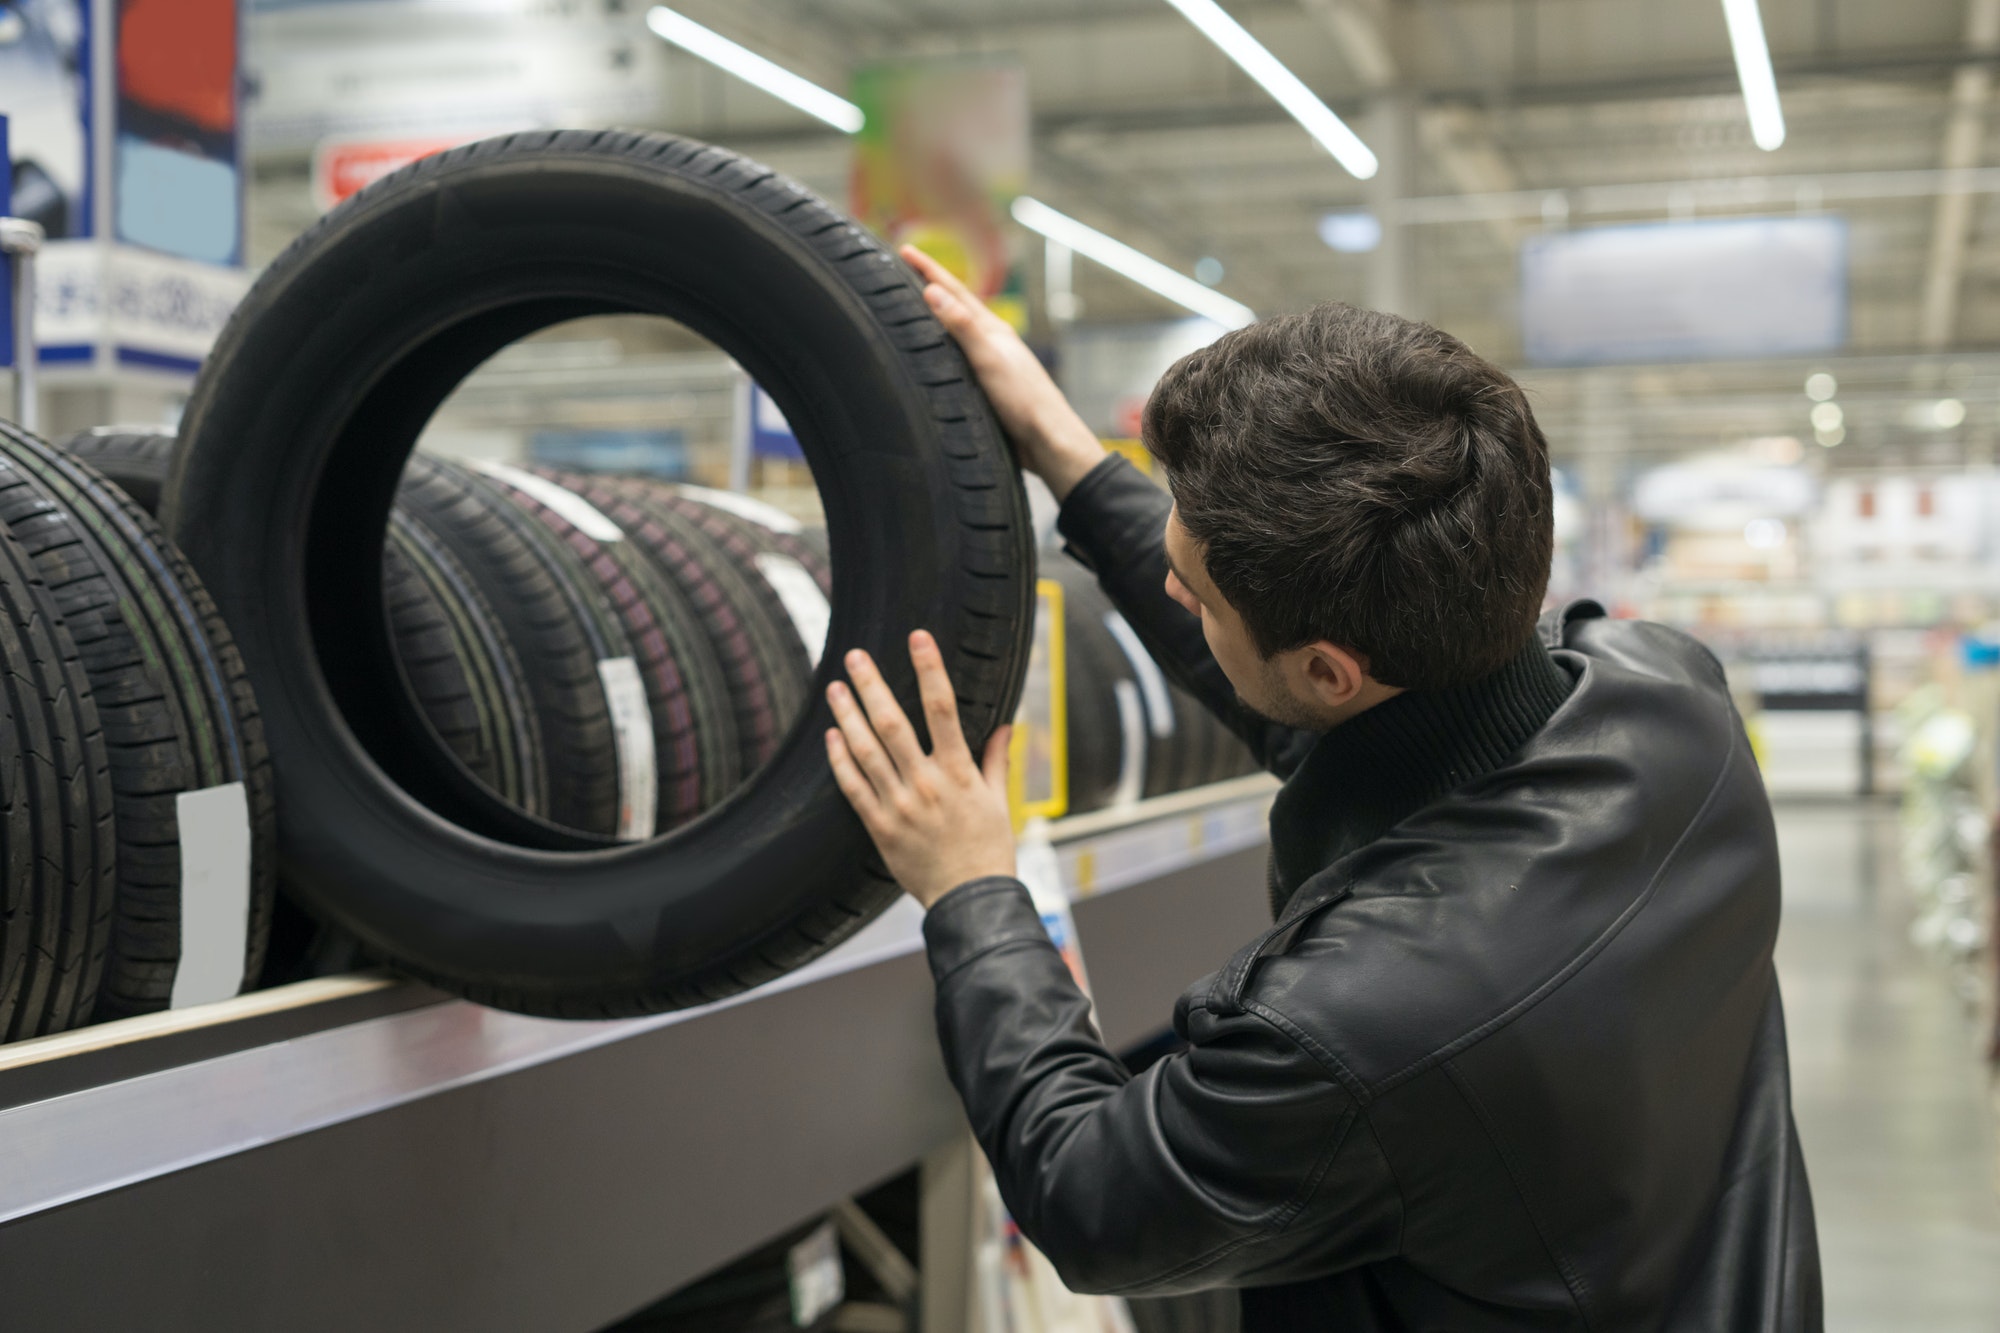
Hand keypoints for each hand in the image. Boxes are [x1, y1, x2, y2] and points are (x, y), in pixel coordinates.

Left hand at [825, 631, 1016, 908]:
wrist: (970, 901)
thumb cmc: (988, 851)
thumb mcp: (1000, 802)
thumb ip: (995, 760)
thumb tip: (1006, 724)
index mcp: (958, 773)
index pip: (942, 708)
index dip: (930, 669)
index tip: (918, 638)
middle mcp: (926, 784)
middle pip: (892, 723)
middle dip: (872, 685)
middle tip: (855, 656)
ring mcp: (900, 806)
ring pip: (866, 752)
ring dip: (847, 716)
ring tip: (834, 688)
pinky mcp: (880, 829)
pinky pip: (854, 788)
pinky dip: (840, 760)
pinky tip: (830, 736)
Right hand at [901, 244, 1107, 499]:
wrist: (1048, 442)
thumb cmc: (1024, 402)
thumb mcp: (989, 359)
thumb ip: (962, 326)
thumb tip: (934, 291)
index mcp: (993, 331)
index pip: (955, 292)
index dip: (929, 271)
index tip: (905, 251)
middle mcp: (993, 344)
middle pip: (957, 308)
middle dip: (932, 287)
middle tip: (907, 270)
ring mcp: (992, 365)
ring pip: (959, 334)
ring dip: (939, 317)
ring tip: (918, 307)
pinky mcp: (990, 389)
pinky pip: (960, 360)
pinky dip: (944, 349)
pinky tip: (939, 358)